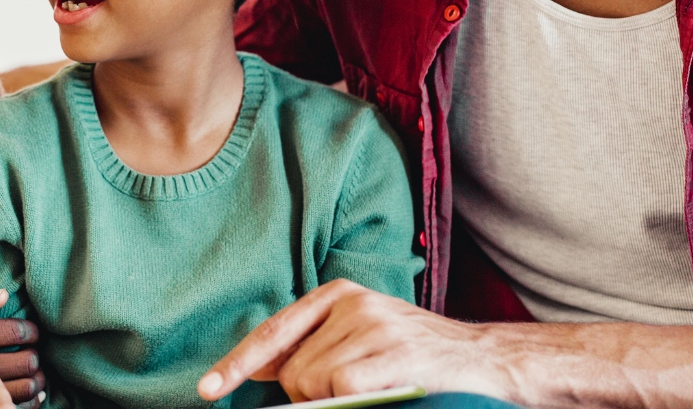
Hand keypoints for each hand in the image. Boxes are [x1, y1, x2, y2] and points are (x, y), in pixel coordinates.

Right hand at [0, 290, 44, 408]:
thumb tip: (3, 294)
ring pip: (10, 391)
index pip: (6, 331)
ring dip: (31, 383)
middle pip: (14, 362)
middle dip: (33, 357)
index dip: (27, 330)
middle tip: (38, 354)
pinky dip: (16, 406)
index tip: (33, 331)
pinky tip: (25, 399)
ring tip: (37, 376)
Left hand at [197, 280, 511, 402]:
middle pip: (293, 370)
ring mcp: (372, 324)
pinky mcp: (392, 350)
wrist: (484, 360)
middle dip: (310, 395)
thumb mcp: (359, 338)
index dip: (238, 364)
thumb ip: (311, 348)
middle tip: (355, 390)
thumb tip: (257, 370)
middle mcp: (351, 301)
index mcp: (337, 294)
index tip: (208, 389)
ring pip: (313, 382)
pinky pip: (342, 389)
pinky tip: (385, 391)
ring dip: (335, 400)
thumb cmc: (414, 356)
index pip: (274, 332)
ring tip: (375, 388)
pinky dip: (353, 401)